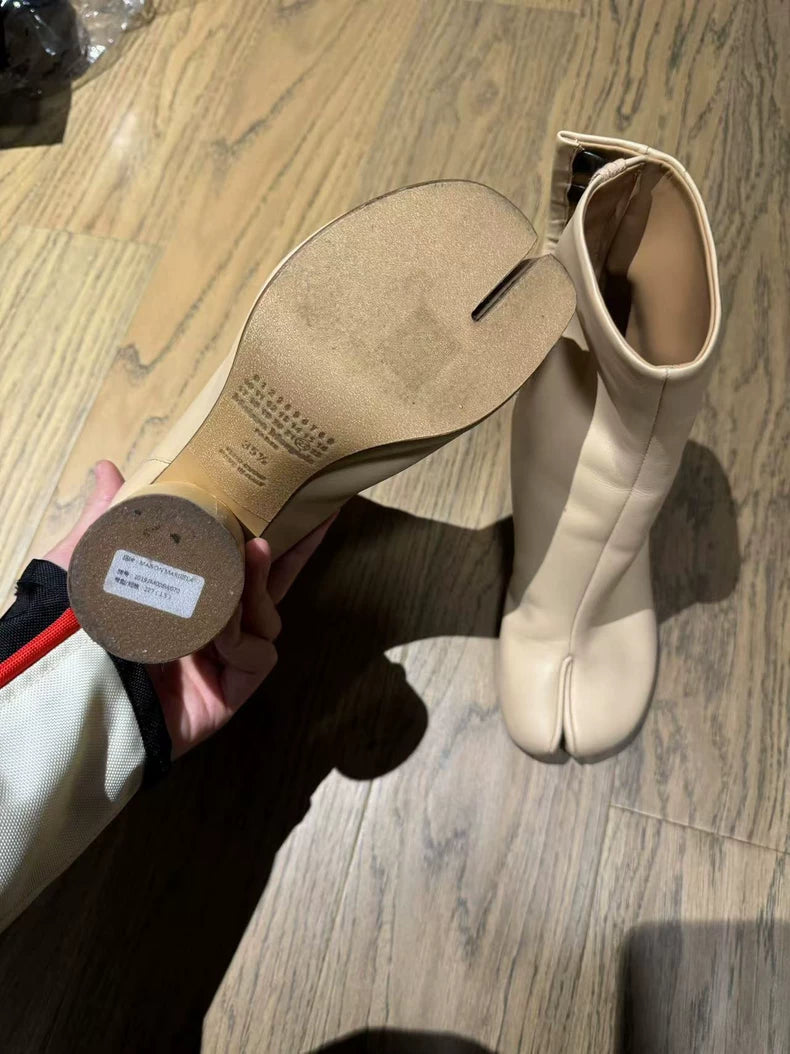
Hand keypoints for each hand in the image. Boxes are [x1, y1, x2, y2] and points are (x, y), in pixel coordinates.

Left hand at [47, 460, 332, 757]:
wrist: (71, 691)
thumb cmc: (71, 629)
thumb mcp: (86, 563)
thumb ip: (104, 518)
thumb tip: (107, 467)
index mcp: (179, 596)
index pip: (229, 561)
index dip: (256, 533)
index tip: (281, 499)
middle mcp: (206, 626)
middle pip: (265, 586)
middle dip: (293, 552)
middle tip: (318, 513)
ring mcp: (222, 659)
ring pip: (267, 615)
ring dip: (257, 588)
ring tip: (249, 557)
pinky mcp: (232, 690)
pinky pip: (260, 653)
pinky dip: (244, 640)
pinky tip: (220, 636)